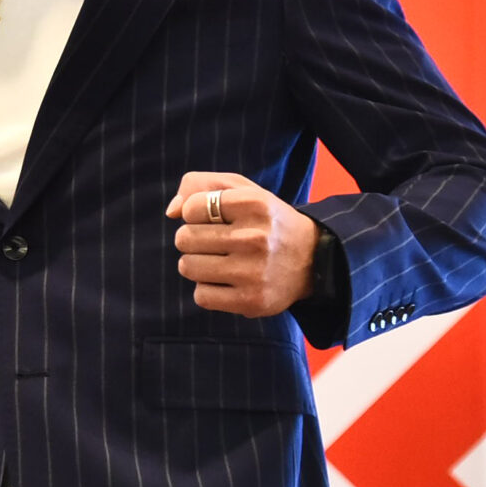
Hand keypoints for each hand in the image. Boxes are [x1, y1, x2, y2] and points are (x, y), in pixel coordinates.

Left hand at [165, 171, 316, 316]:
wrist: (313, 259)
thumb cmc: (264, 220)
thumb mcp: (241, 189)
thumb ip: (199, 185)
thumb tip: (172, 212)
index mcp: (254, 203)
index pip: (191, 208)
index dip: (195, 213)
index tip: (214, 218)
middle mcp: (256, 238)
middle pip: (184, 239)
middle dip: (192, 240)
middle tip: (216, 242)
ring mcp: (254, 272)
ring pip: (188, 267)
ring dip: (197, 265)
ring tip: (220, 261)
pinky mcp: (252, 301)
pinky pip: (201, 296)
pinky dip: (207, 290)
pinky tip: (227, 282)